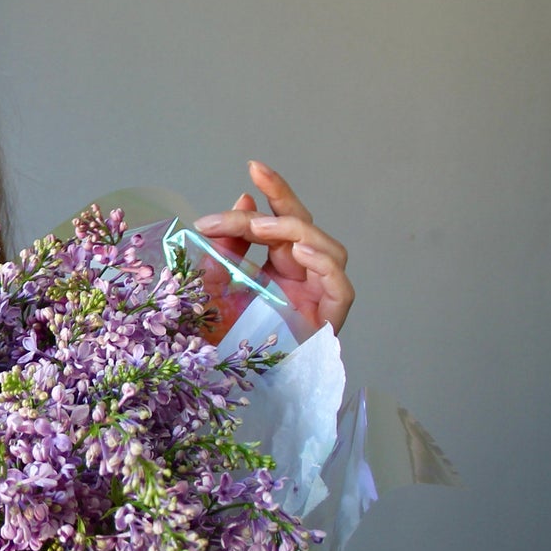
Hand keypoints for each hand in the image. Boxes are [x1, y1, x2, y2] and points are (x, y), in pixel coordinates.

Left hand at [192, 160, 353, 333]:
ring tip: (263, 230)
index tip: (253, 168)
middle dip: (281, 204)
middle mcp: (300, 276)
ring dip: (296, 233)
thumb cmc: (215, 336)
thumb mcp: (210, 281)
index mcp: (275, 265)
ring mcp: (317, 296)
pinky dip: (324, 265)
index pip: (280, 219)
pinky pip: (340, 286)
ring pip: (327, 248)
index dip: (274, 191)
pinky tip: (300, 252)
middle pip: (303, 227)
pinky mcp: (328, 320)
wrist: (214, 382)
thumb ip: (226, 244)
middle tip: (248, 200)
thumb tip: (246, 200)